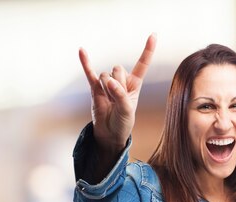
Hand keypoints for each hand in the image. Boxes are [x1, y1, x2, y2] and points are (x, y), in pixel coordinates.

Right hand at [78, 34, 155, 154]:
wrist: (109, 132)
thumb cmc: (123, 122)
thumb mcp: (127, 110)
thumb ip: (120, 95)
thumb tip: (108, 81)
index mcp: (134, 84)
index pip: (142, 64)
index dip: (147, 50)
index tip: (154, 35)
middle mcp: (121, 80)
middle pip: (118, 68)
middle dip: (117, 84)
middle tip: (117, 99)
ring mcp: (107, 83)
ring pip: (105, 75)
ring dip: (106, 88)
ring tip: (109, 101)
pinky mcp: (94, 88)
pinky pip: (89, 72)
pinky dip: (85, 62)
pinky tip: (81, 51)